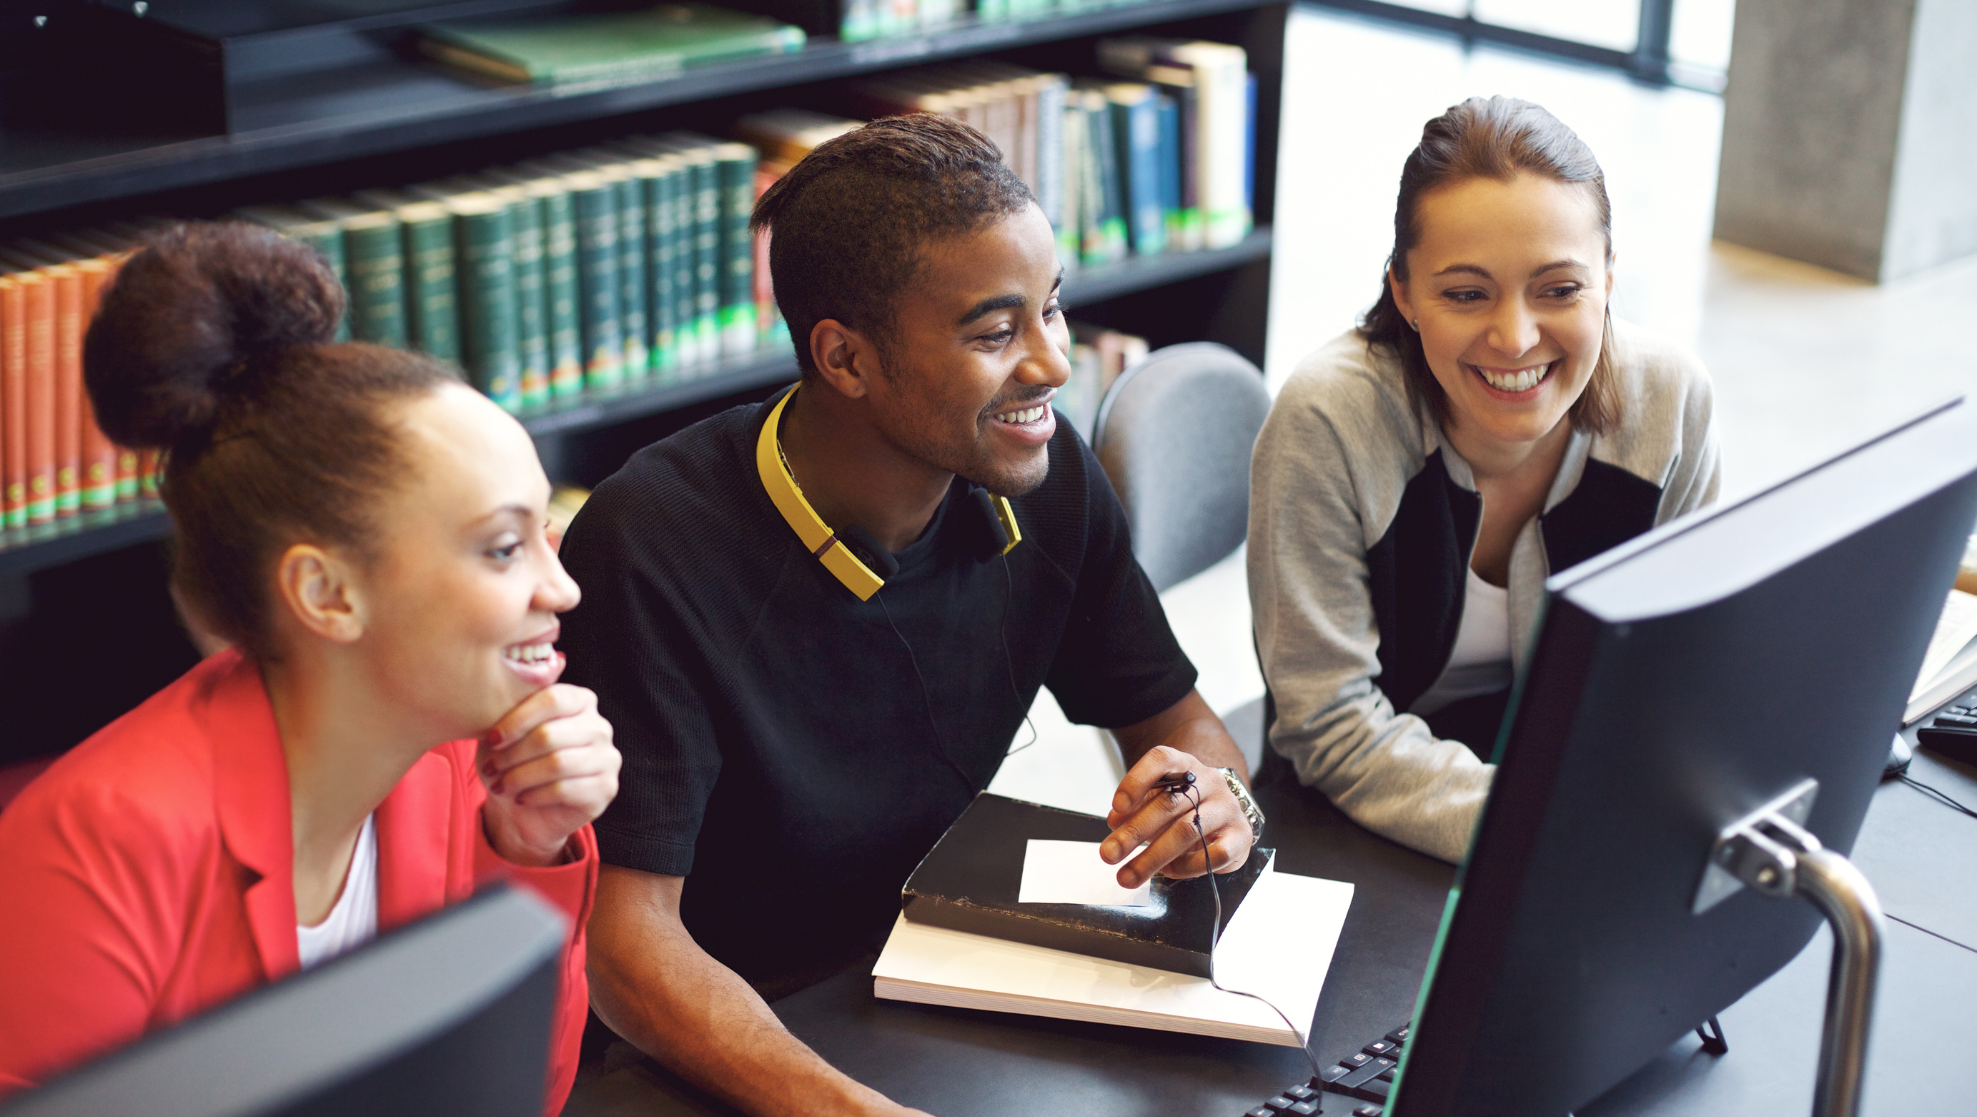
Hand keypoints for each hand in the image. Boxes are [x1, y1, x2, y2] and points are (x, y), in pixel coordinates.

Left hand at [479, 684, 620, 866]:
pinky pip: (565, 789)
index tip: (492, 739)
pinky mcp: (606, 788)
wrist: (525, 809)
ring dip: (520, 777)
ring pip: (557, 764)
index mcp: (581, 701)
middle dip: (512, 754)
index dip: (518, 720)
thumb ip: (521, 697)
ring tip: (500, 785)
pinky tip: (521, 798)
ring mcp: (608, 758)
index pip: (552, 699)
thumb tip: (555, 659)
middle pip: (550, 735)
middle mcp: (600, 727)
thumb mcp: (509, 728)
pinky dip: (534, 795)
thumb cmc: (515, 761)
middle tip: (490, 768)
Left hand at [1099, 746, 1253, 888]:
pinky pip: (1213, 855)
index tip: (1117, 807)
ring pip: (1187, 831)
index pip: (1161, 761)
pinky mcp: (1241, 835)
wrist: (1224, 816)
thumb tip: (1115, 822)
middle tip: (1109, 854)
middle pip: (1169, 803)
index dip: (1137, 781)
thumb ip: (1135, 808)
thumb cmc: (1185, 807)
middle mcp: (1209, 781)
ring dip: (1152, 857)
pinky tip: (1169, 870)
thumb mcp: (1157, 800)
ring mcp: (1227, 807)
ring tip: (1128, 875)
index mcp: (1184, 765)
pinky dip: (1186, 867)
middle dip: (1134, 832)